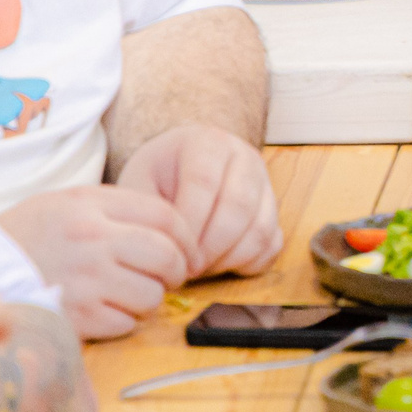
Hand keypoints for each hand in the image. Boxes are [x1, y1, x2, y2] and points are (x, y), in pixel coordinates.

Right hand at [0, 184, 192, 338]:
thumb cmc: (28, 235)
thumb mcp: (70, 202)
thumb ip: (118, 207)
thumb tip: (172, 229)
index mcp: (91, 207)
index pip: (166, 217)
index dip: (187, 237)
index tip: (187, 251)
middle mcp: (90, 242)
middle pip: (166, 257)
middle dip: (177, 271)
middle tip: (168, 276)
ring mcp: (83, 282)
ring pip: (151, 296)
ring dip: (148, 299)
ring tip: (128, 293)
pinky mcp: (74, 318)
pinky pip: (124, 324)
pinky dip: (122, 321)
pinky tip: (104, 309)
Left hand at [116, 124, 280, 281]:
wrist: (180, 168)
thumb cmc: (157, 179)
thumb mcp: (139, 184)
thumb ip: (149, 213)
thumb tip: (167, 251)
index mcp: (207, 142)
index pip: (205, 182)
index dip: (189, 224)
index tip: (172, 253)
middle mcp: (244, 156)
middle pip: (239, 207)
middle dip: (210, 248)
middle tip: (186, 269)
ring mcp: (264, 183)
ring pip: (260, 229)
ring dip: (228, 258)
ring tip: (199, 268)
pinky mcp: (272, 210)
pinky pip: (272, 244)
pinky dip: (248, 263)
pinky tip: (219, 265)